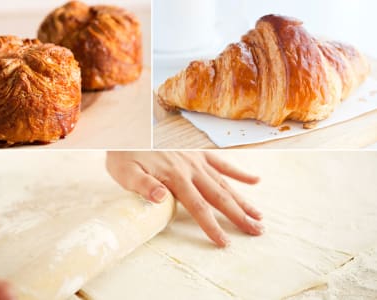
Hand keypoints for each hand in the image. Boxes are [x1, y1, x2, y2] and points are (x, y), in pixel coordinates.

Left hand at [106, 151, 263, 246]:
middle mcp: (191, 169)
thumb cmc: (124, 155)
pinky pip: (222, 163)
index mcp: (175, 177)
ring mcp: (196, 160)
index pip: (198, 207)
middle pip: (220, 197)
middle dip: (239, 216)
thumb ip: (143, 185)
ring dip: (243, 200)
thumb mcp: (126, 172)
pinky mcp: (197, 153)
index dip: (212, 226)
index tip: (225, 242)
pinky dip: (239, 173)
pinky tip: (255, 180)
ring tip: (259, 216)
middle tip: (257, 230)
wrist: (129, 131)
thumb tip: (163, 198)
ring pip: (225, 183)